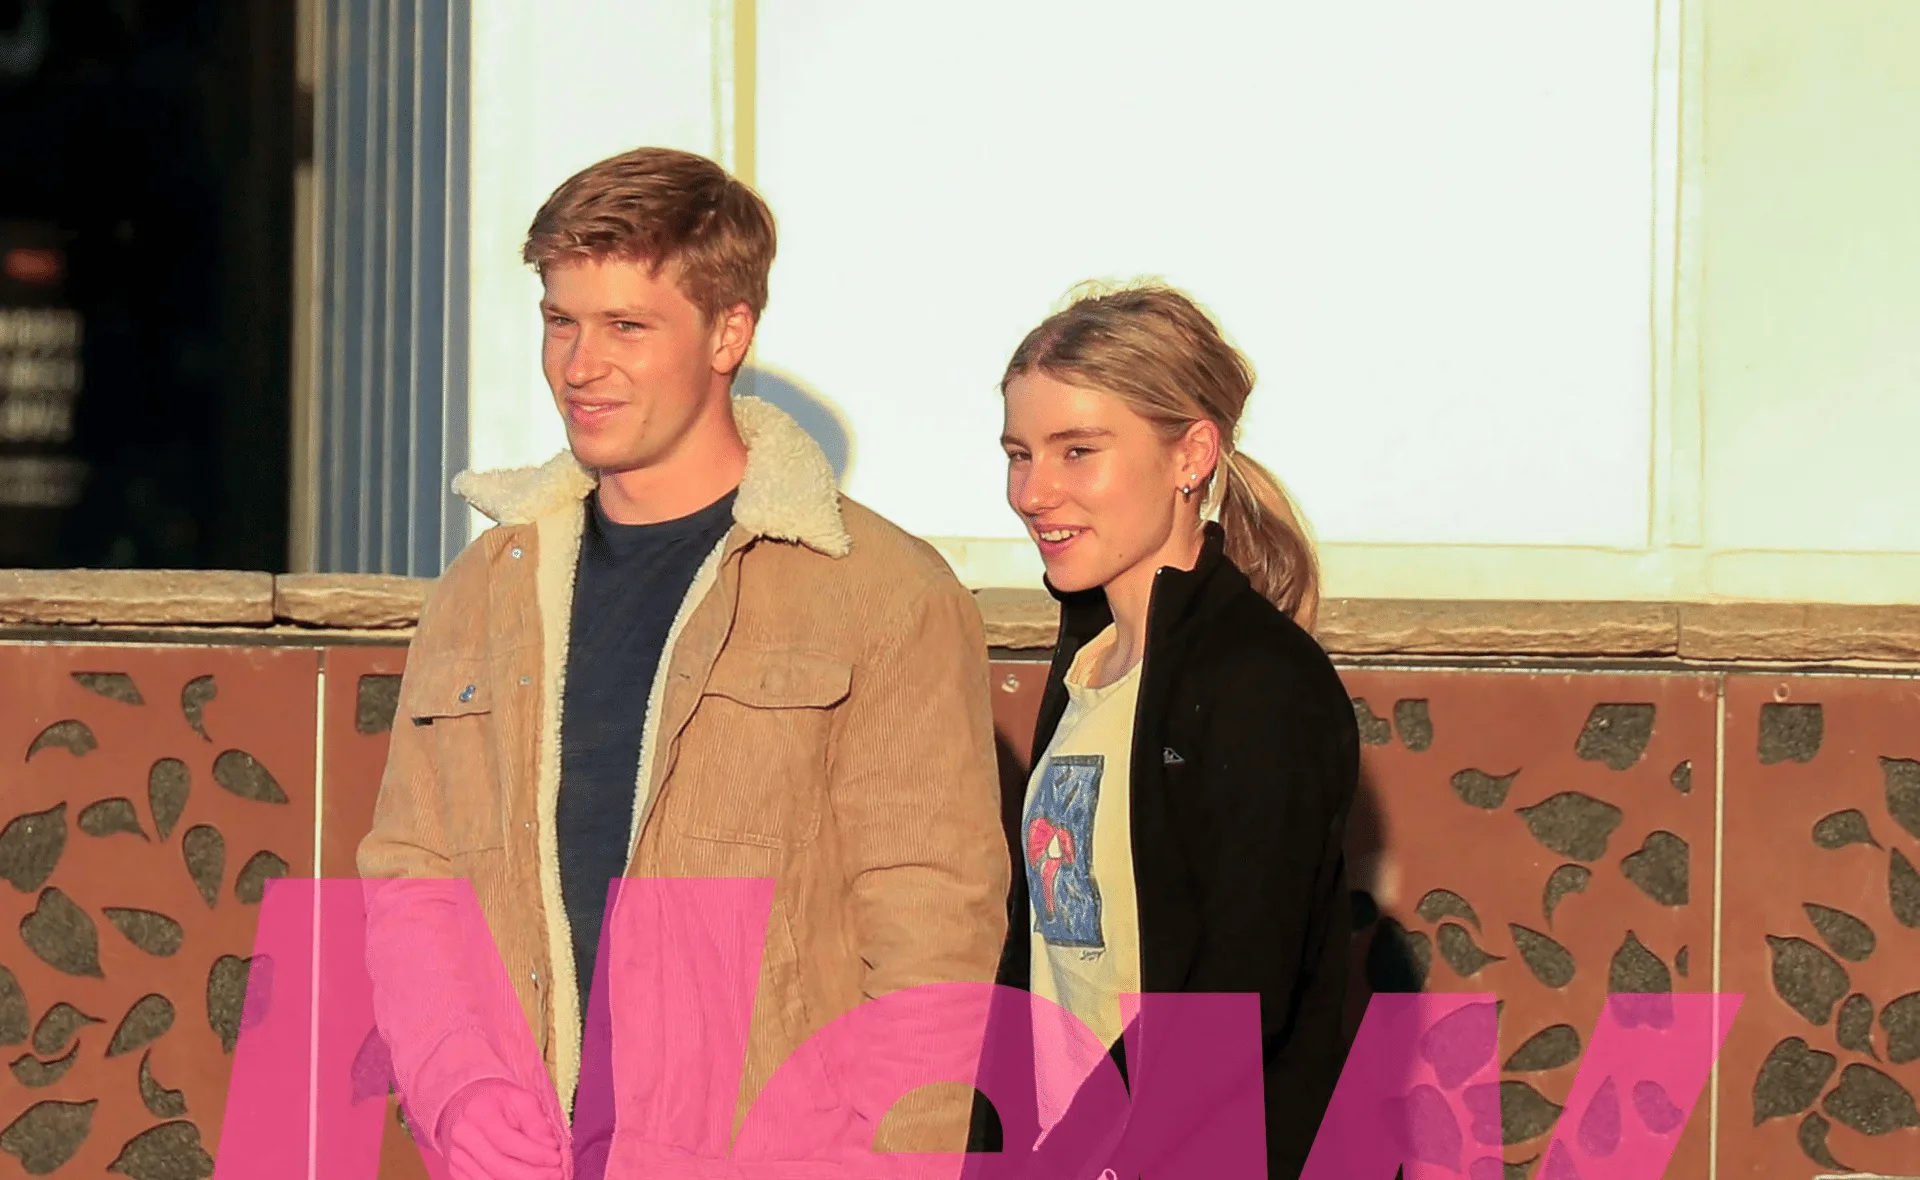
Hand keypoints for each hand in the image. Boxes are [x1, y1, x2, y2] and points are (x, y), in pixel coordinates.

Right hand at [437, 1079, 562, 1179]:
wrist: (467, 1104)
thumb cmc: (499, 1100)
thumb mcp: (522, 1099)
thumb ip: (537, 1122)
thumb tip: (550, 1147)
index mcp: (478, 1112)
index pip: (507, 1141)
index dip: (535, 1154)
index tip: (557, 1158)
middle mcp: (462, 1136)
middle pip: (499, 1167)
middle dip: (533, 1175)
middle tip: (557, 1173)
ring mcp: (456, 1157)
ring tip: (547, 1178)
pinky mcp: (457, 1171)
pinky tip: (527, 1179)